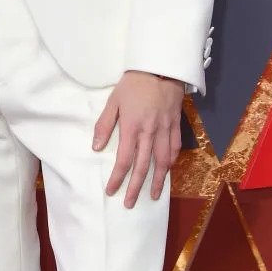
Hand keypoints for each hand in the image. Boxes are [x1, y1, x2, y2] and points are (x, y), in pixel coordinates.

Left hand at [92, 70, 183, 207]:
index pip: (124, 159)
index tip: (111, 191)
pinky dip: (171, 163)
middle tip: (129, 203)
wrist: (160, 67)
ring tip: (152, 195)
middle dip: (135, 187)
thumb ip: (105, 124)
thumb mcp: (113, 100)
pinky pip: (175, 149)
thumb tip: (96, 147)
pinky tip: (167, 170)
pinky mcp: (176, 125)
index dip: (117, 178)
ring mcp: (165, 130)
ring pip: (162, 162)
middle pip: (143, 166)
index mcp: (132, 126)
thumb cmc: (133, 83)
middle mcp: (150, 133)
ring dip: (156, 181)